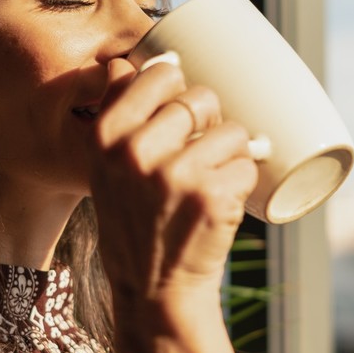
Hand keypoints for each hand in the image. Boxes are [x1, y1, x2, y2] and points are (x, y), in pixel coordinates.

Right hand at [89, 56, 257, 304]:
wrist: (154, 292)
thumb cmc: (134, 223)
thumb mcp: (105, 169)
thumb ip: (120, 117)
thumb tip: (143, 60)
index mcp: (106, 136)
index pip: (157, 73)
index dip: (178, 87)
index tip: (179, 110)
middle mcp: (136, 151)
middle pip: (200, 97)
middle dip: (209, 123)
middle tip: (198, 156)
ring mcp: (175, 173)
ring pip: (231, 130)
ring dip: (230, 155)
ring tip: (209, 183)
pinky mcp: (211, 195)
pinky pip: (248, 163)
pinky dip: (244, 182)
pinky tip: (220, 204)